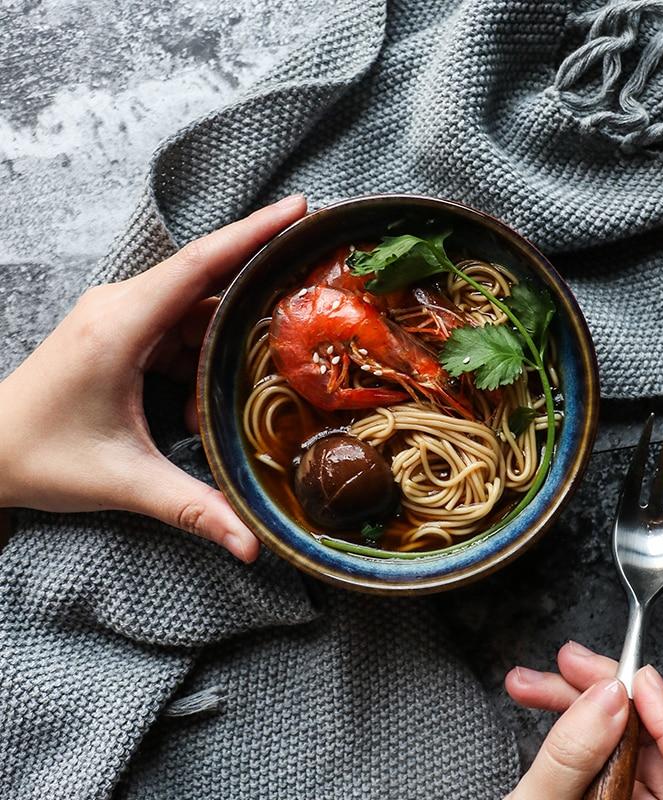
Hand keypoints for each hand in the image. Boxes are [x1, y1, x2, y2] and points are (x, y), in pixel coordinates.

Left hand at [0, 194, 306, 561]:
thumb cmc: (39, 457)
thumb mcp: (124, 483)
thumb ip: (193, 508)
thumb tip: (252, 545)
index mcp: (119, 327)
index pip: (198, 265)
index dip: (251, 234)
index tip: (297, 208)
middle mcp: (119, 308)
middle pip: (205, 280)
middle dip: (256, 282)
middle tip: (307, 284)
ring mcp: (119, 317)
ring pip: (195, 310)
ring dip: (224, 340)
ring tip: (248, 377)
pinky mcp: (120, 333)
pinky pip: (178, 329)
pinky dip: (201, 356)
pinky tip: (203, 397)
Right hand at [505, 642, 662, 799]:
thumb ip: (572, 755)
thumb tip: (607, 696)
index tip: (631, 683)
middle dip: (608, 694)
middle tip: (569, 666)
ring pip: (632, 740)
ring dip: (580, 702)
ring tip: (535, 685)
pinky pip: (612, 753)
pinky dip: (578, 725)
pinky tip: (547, 706)